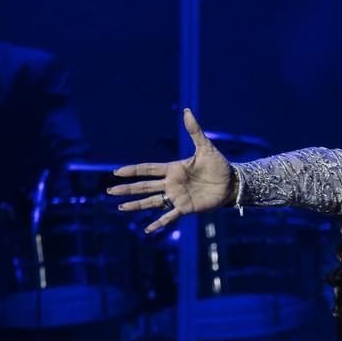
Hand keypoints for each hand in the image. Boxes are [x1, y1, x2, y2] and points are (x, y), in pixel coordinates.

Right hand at [107, 108, 232, 233]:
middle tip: (110, 191)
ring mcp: (177, 197)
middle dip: (127, 189)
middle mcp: (171, 184)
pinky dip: (159, 223)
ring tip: (120, 208)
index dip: (133, 170)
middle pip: (144, 186)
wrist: (232, 183)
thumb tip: (187, 110)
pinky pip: (169, 217)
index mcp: (173, 169)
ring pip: (152, 202)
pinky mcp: (186, 208)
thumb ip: (194, 131)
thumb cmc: (219, 165)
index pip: (148, 169)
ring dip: (136, 205)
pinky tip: (147, 230)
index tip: (117, 172)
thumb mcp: (206, 147)